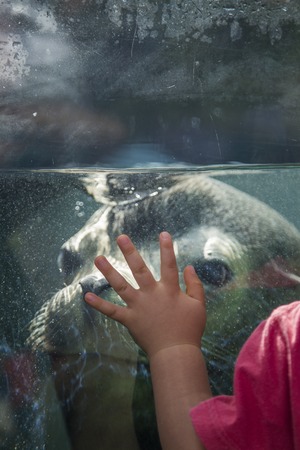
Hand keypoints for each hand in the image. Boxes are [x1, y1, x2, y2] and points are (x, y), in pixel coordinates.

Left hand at [84, 231, 205, 357]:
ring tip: (98, 257)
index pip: (169, 265)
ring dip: (109, 271)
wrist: (175, 353)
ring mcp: (139, 306)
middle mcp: (152, 294)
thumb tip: (189, 267)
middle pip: (139, 269)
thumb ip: (195, 285)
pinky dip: (99, 305)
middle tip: (121, 237)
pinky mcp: (130, 320)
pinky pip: (112, 311)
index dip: (167, 249)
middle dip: (130, 252)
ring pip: (121, 285)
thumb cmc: (189, 329)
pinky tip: (86, 296)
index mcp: (170, 290)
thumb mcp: (199, 305)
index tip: (163, 233)